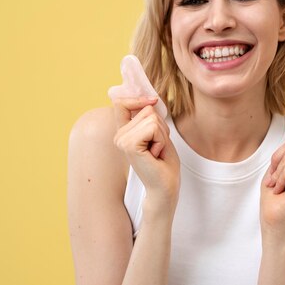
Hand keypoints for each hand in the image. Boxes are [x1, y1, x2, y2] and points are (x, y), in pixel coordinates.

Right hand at [111, 97, 179, 212]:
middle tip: (157, 146)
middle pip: (147, 110)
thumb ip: (150, 116)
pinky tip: (155, 154)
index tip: (153, 100)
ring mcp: (122, 140)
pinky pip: (154, 127)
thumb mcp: (158, 133)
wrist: (165, 186)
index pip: (121, 103)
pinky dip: (161, 140)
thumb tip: (150, 99)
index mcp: (123, 132)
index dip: (137, 98)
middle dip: (161, 127)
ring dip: (162, 135)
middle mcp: (119, 135)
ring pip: (152, 118)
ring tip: (156, 151)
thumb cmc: (164, 162)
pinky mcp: (129, 145)